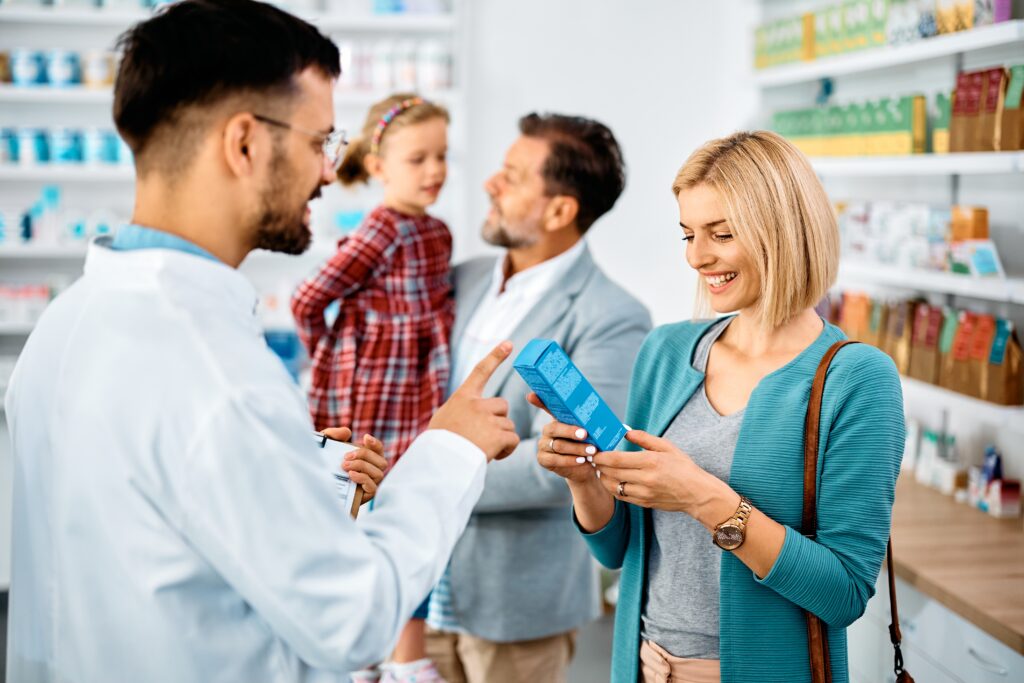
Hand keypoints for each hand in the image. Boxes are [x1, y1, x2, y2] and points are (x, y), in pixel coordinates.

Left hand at [321, 428, 386, 502]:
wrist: (317, 487)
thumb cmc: (324, 464)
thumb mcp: (325, 447)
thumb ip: (334, 435)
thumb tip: (347, 432)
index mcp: (367, 459)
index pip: (378, 450)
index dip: (375, 443)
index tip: (365, 437)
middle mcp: (372, 471)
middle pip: (381, 461)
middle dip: (365, 455)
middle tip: (346, 456)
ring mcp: (371, 483)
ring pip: (378, 473)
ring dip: (362, 466)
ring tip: (345, 466)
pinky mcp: (367, 495)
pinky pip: (373, 487)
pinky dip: (363, 478)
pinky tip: (350, 475)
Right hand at [428, 341, 519, 460]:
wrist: (440, 462)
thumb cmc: (438, 444)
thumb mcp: (443, 419)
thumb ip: (460, 412)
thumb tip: (469, 417)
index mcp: (463, 397)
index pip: (481, 371)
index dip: (496, 356)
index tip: (509, 344)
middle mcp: (477, 404)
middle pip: (502, 406)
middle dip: (498, 420)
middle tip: (484, 437)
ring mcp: (488, 419)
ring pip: (508, 425)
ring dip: (501, 438)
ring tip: (483, 449)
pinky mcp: (498, 435)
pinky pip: (512, 439)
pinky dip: (507, 450)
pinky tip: (494, 456)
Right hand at [528, 393, 599, 484]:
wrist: (585, 468)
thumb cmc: (587, 446)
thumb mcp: (589, 434)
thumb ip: (587, 424)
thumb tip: (597, 416)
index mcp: (557, 420)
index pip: (546, 407)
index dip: (538, 401)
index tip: (531, 395)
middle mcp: (547, 430)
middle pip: (555, 428)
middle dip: (570, 431)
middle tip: (585, 434)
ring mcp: (543, 445)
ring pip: (558, 445)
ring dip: (576, 448)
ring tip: (591, 450)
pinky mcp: (543, 459)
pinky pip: (555, 460)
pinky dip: (570, 460)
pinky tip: (581, 460)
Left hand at [593, 429, 735, 522]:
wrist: (698, 494)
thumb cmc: (683, 467)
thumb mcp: (667, 447)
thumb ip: (644, 438)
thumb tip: (625, 432)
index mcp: (651, 461)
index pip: (616, 459)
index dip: (601, 456)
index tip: (595, 452)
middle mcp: (645, 479)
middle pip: (611, 472)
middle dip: (599, 465)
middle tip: (593, 458)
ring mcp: (644, 493)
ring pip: (613, 486)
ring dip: (603, 477)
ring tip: (601, 469)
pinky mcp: (644, 503)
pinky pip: (621, 496)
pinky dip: (613, 488)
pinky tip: (612, 480)